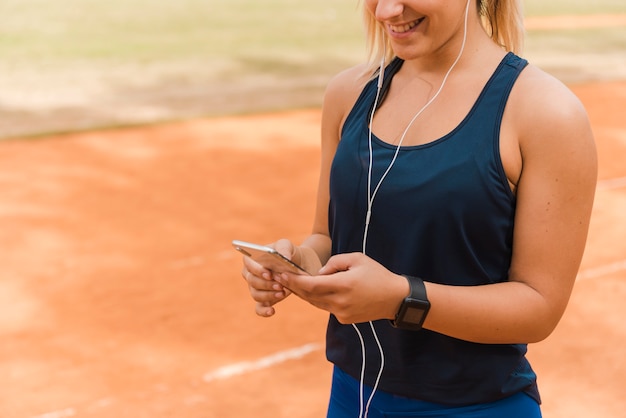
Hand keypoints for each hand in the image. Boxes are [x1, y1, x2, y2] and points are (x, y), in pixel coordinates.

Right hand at [240, 239, 294, 316]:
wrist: (298, 266)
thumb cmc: (288, 253)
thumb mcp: (287, 246)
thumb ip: (284, 248)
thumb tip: (284, 257)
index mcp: (252, 260)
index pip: (248, 265)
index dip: (257, 270)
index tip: (269, 274)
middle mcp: (251, 275)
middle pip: (252, 282)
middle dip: (266, 284)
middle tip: (280, 285)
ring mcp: (256, 288)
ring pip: (256, 295)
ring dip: (268, 295)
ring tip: (282, 293)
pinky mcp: (264, 300)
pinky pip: (259, 308)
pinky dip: (264, 311)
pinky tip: (272, 311)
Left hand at [274, 252, 408, 323]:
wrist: (395, 298)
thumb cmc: (376, 274)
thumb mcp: (357, 258)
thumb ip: (334, 263)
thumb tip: (318, 273)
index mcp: (343, 285)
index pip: (311, 285)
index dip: (293, 280)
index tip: (281, 274)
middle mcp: (340, 301)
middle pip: (309, 296)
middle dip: (293, 286)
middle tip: (279, 277)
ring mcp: (342, 313)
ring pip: (315, 303)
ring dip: (303, 294)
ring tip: (292, 283)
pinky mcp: (344, 319)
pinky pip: (326, 308)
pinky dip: (318, 299)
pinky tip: (313, 291)